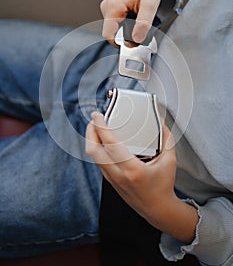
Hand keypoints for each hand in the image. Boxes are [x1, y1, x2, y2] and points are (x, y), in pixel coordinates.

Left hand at [85, 111, 198, 243]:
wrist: (158, 209)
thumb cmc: (163, 186)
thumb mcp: (170, 161)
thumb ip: (166, 139)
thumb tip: (162, 122)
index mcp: (133, 169)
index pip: (110, 144)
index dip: (101, 127)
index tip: (97, 115)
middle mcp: (119, 174)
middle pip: (93, 150)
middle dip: (90, 131)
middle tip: (95, 119)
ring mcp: (112, 179)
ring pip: (93, 157)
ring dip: (91, 139)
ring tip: (97, 127)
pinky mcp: (110, 181)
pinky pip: (98, 161)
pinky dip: (96, 148)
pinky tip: (101, 141)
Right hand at [100, 0, 166, 46]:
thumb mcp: (150, 5)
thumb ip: (144, 24)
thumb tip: (137, 39)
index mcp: (113, 6)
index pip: (108, 35)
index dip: (120, 43)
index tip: (133, 42)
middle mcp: (107, 6)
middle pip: (111, 33)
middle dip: (125, 36)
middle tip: (139, 30)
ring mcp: (107, 7)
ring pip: (112, 29)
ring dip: (124, 30)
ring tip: (137, 21)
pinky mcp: (110, 8)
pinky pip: (114, 23)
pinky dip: (124, 24)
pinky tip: (132, 18)